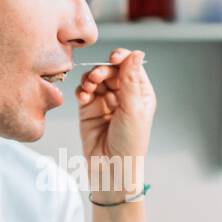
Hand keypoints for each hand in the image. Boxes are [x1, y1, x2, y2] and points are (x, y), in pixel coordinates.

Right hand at [75, 48, 154, 193]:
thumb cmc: (129, 143)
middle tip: (97, 77)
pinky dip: (81, 90)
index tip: (114, 57)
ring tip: (89, 88)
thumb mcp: (133, 109)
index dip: (122, 59)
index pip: (131, 66)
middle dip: (103, 70)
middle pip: (111, 70)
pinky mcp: (88, 109)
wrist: (112, 167)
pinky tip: (83, 96)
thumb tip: (137, 53)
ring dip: (90, 79)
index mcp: (140, 93)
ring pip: (95, 78)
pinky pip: (83, 91)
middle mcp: (122, 95)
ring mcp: (104, 101)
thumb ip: (130, 80)